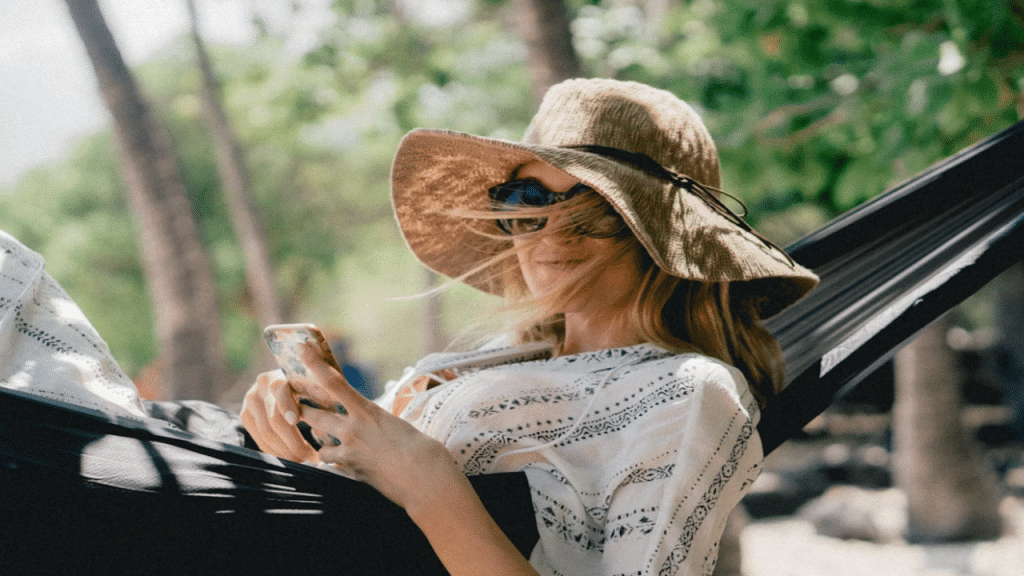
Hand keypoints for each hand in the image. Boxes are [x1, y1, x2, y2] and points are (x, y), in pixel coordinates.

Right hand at [239, 369, 318, 463]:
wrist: (297, 379)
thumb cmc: (318, 383)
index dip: (287, 406)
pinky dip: (275, 451)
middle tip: (310, 457)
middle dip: (293, 442)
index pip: (280, 390)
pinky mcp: (246, 414)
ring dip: (285, 451)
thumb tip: (327, 406)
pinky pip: (259, 439)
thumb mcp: (324, 382)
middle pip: (273, 418)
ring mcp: (252, 399)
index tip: (296, 421)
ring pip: (265, 432)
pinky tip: (290, 457)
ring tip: (303, 459)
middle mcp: (262, 384)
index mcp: (282, 372)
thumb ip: (325, 391)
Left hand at [295, 344, 459, 510]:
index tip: (302, 349)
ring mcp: (350, 454)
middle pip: (314, 415)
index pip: (334, 383)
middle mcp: (354, 430)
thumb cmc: (424, 450)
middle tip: (300, 406)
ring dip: (322, 442)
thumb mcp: (399, 426)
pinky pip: (335, 467)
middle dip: (303, 410)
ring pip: (320, 444)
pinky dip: (337, 465)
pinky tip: (346, 466)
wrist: (426, 481)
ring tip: (330, 442)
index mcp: (368, 411)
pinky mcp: (352, 474)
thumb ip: (379, 421)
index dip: (314, 364)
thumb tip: (373, 423)